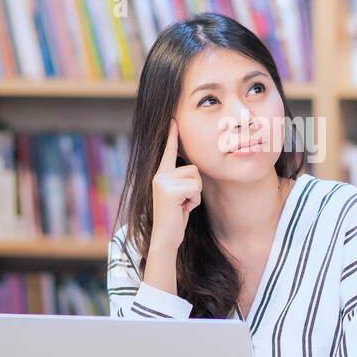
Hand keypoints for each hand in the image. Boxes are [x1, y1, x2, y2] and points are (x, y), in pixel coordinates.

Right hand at [150, 118, 200, 252]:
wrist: (165, 236)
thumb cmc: (176, 217)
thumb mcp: (180, 195)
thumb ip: (182, 181)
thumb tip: (193, 170)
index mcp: (162, 174)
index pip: (169, 151)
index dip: (172, 135)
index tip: (173, 119)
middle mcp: (160, 175)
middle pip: (194, 169)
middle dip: (196, 187)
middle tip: (184, 202)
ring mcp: (162, 181)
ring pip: (196, 178)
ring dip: (195, 194)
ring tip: (182, 205)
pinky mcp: (169, 190)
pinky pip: (195, 189)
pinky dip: (194, 201)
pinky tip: (182, 209)